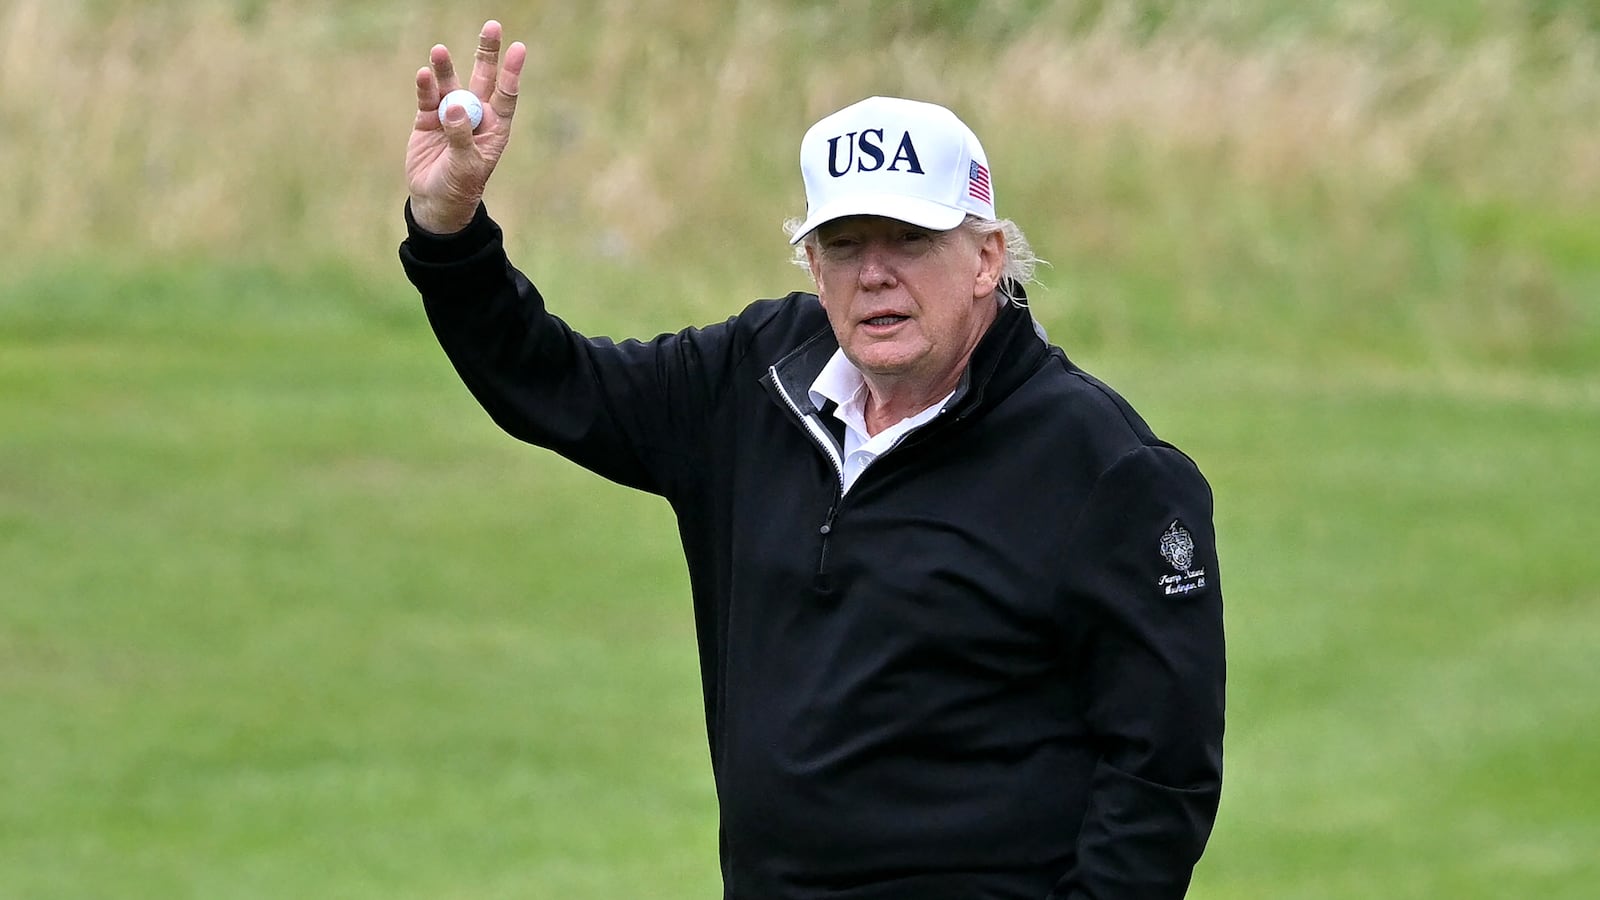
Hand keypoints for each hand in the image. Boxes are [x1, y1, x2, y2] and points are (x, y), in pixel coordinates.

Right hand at [405, 20, 525, 234]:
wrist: (435, 203)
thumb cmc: (459, 188)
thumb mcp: (466, 166)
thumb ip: (461, 136)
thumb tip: (455, 105)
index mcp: (494, 128)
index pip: (506, 94)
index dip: (512, 72)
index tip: (518, 47)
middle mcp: (475, 116)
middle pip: (483, 78)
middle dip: (487, 53)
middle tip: (492, 26)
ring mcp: (451, 116)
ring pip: (451, 84)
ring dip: (447, 68)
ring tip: (440, 51)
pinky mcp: (428, 120)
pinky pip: (428, 98)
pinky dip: (426, 87)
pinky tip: (425, 74)